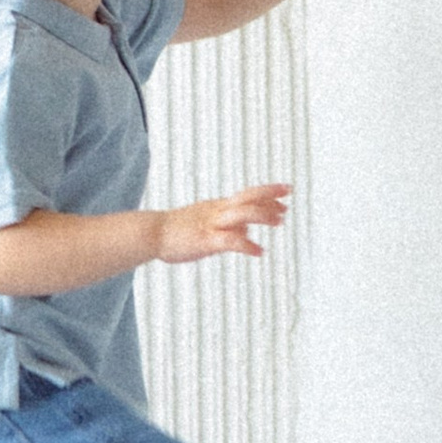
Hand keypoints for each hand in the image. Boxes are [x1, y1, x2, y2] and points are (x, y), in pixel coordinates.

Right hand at [156, 184, 290, 263]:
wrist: (151, 233)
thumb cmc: (176, 232)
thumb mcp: (205, 224)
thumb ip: (227, 227)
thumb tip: (246, 231)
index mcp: (217, 206)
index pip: (247, 194)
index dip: (267, 192)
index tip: (285, 190)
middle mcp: (217, 211)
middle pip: (248, 196)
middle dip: (269, 194)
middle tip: (289, 194)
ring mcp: (211, 224)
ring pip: (242, 213)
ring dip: (263, 215)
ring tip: (280, 221)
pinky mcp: (205, 240)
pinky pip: (231, 240)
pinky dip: (247, 244)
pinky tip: (259, 251)